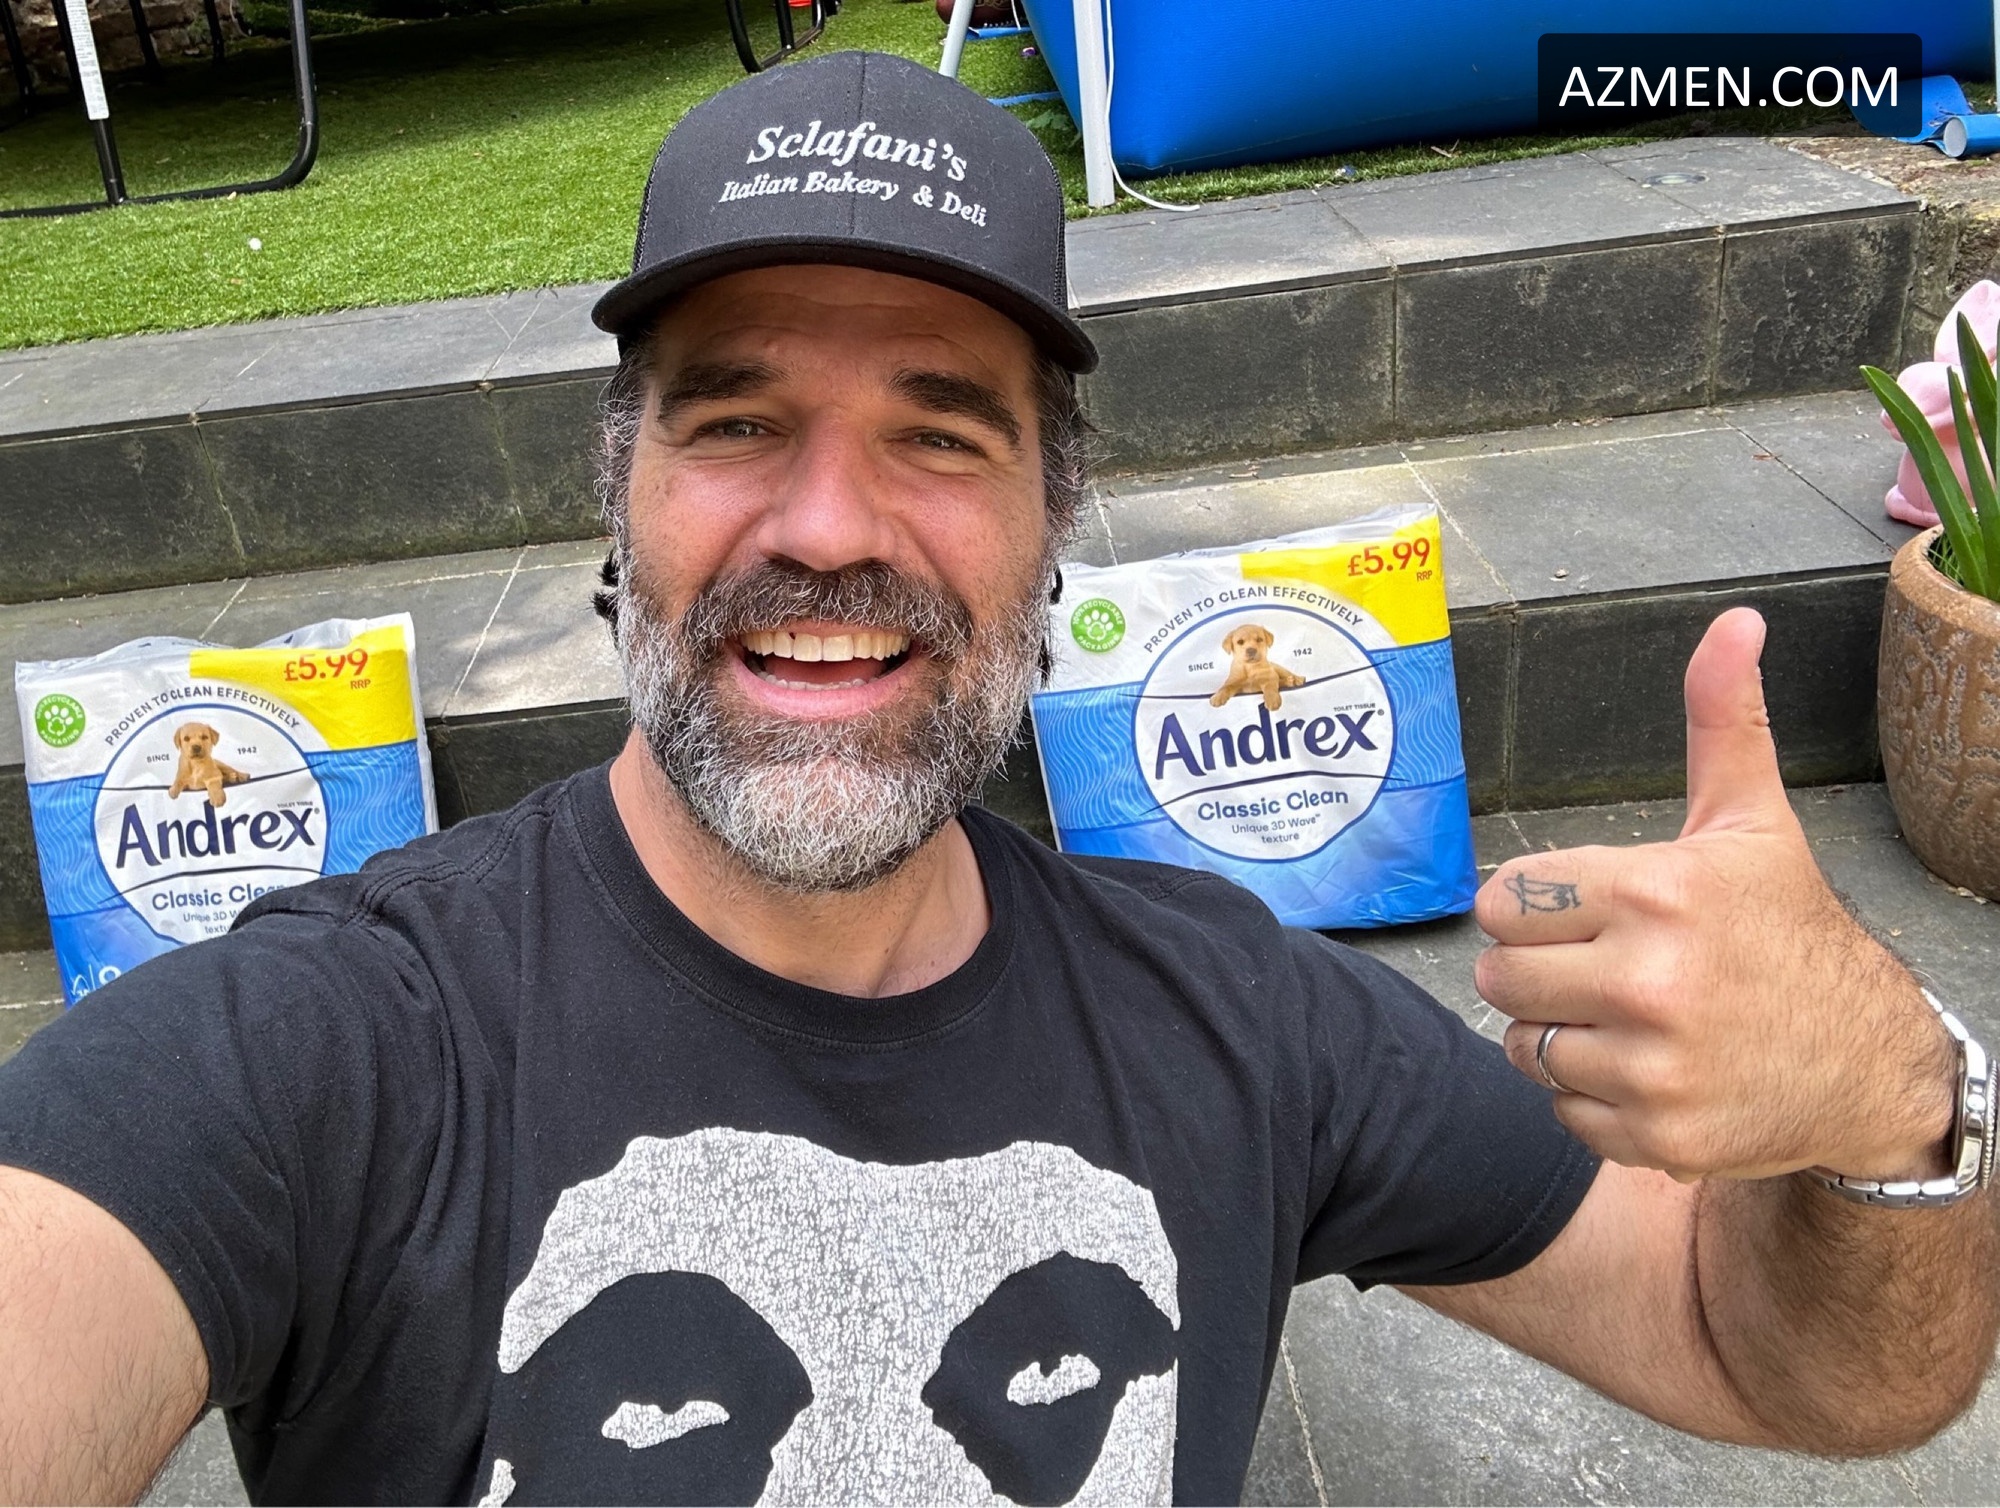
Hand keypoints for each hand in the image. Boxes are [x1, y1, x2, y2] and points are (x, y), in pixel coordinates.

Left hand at [1474, 608, 1955, 1182]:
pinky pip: (1559, 1109)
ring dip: (1557, 1034)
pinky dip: (1588, 1097)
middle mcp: (1653, 981)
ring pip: (1522, 1046)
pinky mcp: (1657, 1135)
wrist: (1868, 1063)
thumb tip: (1733, 621)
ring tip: (1623, 1016)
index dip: (1531, 908)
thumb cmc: (1789, 933)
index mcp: (1660, 892)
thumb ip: (1722, 722)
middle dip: (1534, 970)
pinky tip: (1644, 1068)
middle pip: (1499, 976)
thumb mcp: (1753, 823)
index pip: (1503, 902)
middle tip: (1595, 967)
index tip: (1576, 913)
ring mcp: (1655, 1066)